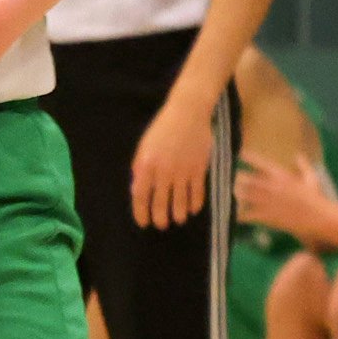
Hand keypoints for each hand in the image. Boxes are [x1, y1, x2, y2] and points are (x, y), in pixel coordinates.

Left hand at [129, 98, 215, 227]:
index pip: (140, 195)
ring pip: (180, 200)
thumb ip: (140, 169)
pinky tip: (194, 210)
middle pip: (160, 202)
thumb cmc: (161, 129)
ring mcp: (183, 170)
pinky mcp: (199, 168)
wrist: (187, 113)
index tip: (143, 222)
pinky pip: (197, 191)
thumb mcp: (143, 147)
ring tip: (178, 220)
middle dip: (160, 217)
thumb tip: (138, 190)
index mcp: (146, 165)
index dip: (141, 212)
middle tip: (162, 225)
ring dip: (179, 213)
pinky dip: (196, 203)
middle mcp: (163, 171)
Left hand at [235, 152, 337, 239]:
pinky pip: (245, 215)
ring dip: (232, 194)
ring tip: (224, 193)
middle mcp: (271, 186)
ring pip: (241, 195)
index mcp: (281, 175)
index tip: (237, 153)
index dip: (247, 157)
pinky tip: (229, 214)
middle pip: (244, 179)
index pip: (259, 162)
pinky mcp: (265, 216)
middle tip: (226, 177)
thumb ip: (303, 166)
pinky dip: (236, 214)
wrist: (320, 218)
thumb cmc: (316, 198)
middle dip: (234, 178)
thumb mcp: (311, 179)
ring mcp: (267, 201)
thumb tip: (298, 155)